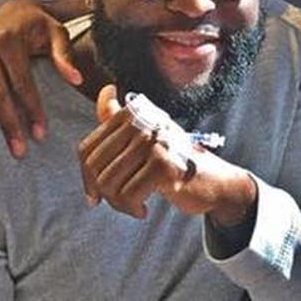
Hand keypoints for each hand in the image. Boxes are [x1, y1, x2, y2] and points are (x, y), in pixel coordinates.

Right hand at [0, 0, 82, 155]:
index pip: (22, 81)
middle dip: (8, 122)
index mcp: (7, 39)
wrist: (10, 11)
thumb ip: (64, 55)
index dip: (32, 108)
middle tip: (18, 150)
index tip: (41, 133)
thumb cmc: (36, 27)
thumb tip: (75, 79)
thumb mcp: (55, 32)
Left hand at [79, 85, 256, 223]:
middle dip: (102, 193)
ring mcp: (153, 142)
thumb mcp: (146, 136)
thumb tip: (105, 90)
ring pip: (109, 183)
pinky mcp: (164, 165)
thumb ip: (120, 117)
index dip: (86, 178)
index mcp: (132, 115)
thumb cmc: (176, 160)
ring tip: (132, 206)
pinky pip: (128, 195)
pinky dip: (132, 208)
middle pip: (94, 167)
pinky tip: (143, 209)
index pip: (86, 149)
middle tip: (118, 203)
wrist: (214, 180)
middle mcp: (141, 123)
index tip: (95, 195)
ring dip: (118, 203)